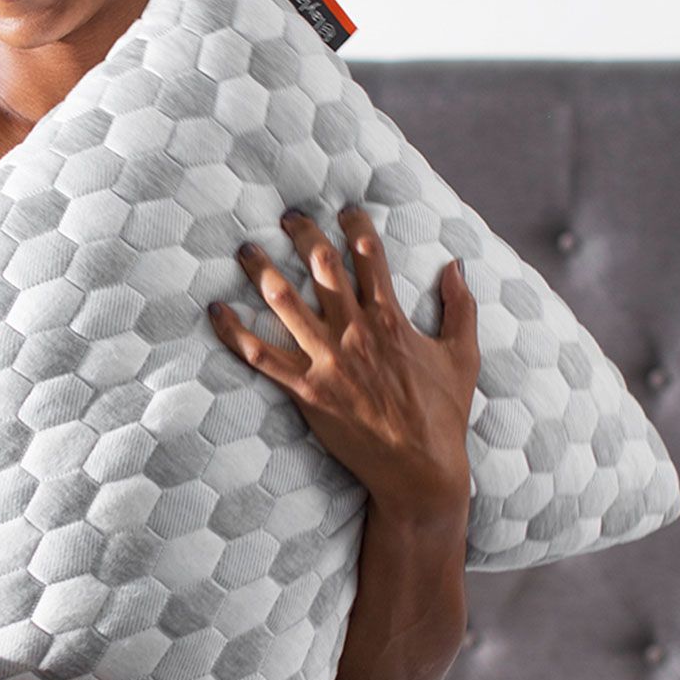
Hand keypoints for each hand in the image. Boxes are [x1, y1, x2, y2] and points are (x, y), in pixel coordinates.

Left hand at [208, 204, 479, 519]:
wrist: (420, 470)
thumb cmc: (444, 415)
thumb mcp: (463, 357)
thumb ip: (461, 308)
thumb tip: (455, 266)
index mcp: (391, 319)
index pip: (370, 256)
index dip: (355, 226)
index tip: (344, 209)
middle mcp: (356, 332)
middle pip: (322, 266)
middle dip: (302, 234)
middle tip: (287, 216)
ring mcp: (328, 360)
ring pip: (285, 302)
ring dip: (261, 271)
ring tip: (244, 250)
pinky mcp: (306, 390)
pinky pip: (260, 356)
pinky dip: (234, 332)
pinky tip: (217, 312)